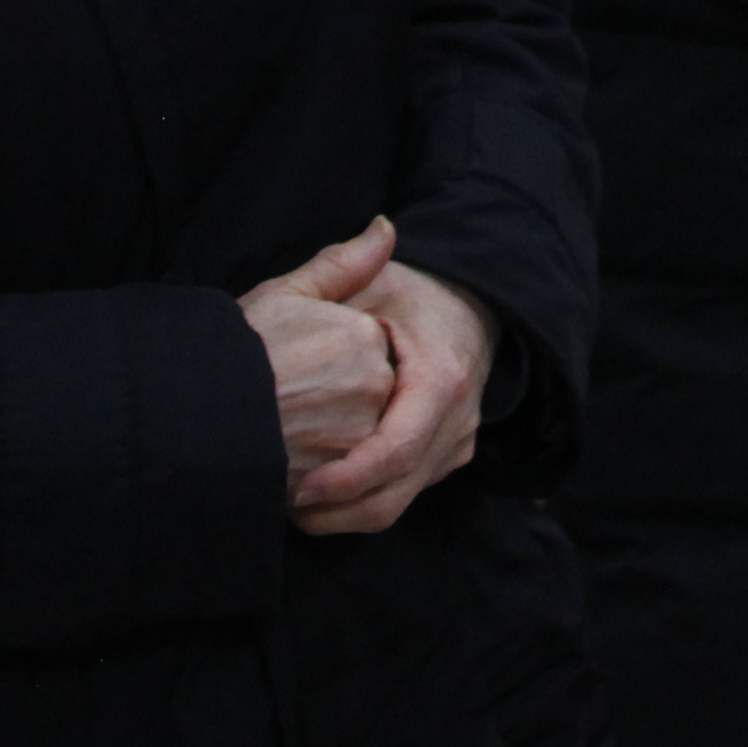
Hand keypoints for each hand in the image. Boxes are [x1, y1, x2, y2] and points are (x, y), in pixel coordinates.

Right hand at [242, 219, 400, 477]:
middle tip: (287, 397)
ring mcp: (359, 435)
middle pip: (368, 393)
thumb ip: (345, 263)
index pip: (367, 350)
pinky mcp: (338, 477)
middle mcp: (374, 385)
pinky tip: (286, 453)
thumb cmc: (235, 348)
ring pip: (356, 435)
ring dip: (327, 434)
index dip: (328, 360)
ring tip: (283, 426)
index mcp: (365, 336)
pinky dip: (319, 466)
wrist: (188, 411)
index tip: (296, 367)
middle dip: (333, 399)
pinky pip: (343, 473)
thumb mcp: (285, 293)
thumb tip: (386, 227)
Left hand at [293, 257, 498, 536]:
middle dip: (334, 510)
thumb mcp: (379, 277)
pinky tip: (316, 499)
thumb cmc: (413, 297)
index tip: (300, 487)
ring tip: (288, 507)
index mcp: (441, 379)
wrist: (469, 314)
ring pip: (395, 506)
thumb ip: (355, 262)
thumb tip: (379, 230)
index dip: (347, 477)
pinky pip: (401, 498)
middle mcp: (456, 423)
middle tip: (278, 505)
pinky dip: (357, 507)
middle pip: (393, 494)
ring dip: (340, 516)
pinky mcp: (443, 462)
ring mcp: (454, 447)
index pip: (397, 449)